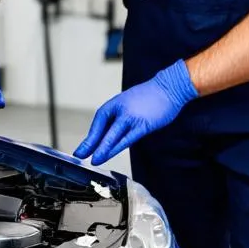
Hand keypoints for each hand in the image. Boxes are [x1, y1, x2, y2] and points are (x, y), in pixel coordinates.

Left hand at [73, 60, 197, 164]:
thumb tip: (108, 134)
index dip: (89, 137)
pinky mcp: (143, 125)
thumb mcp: (128, 103)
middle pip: (101, 129)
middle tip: (80, 154)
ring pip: (113, 135)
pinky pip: (127, 138)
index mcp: (114, 104)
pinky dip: (117, 147)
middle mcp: (120, 110)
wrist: (168, 87)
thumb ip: (118, 117)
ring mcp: (131, 117)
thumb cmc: (149, 96)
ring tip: (94, 159)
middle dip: (90, 143)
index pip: (98, 122)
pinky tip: (110, 153)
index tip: (82, 148)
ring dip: (103, 148)